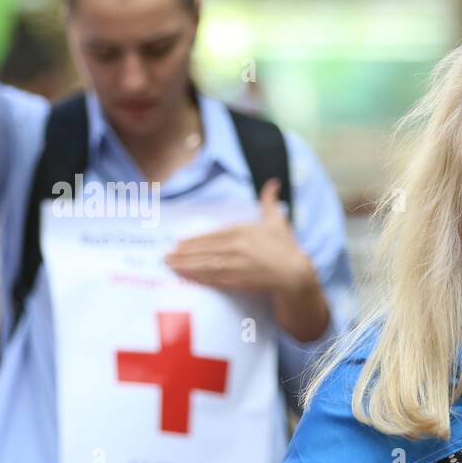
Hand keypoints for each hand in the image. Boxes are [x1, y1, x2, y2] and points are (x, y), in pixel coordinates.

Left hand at [165, 179, 316, 296]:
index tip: (177, 243)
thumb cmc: (287, 249)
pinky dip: (198, 277)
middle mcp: (237, 245)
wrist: (297, 275)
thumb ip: (270, 202)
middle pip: (204, 249)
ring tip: (169, 265)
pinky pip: (214, 278)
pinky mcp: (240, 279)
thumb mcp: (278, 222)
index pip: (211, 235)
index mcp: (243, 230)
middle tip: (165, 256)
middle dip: (182, 253)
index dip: (193, 240)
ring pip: (205, 263)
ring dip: (185, 265)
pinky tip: (186, 277)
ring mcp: (237, 263)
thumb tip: (272, 182)